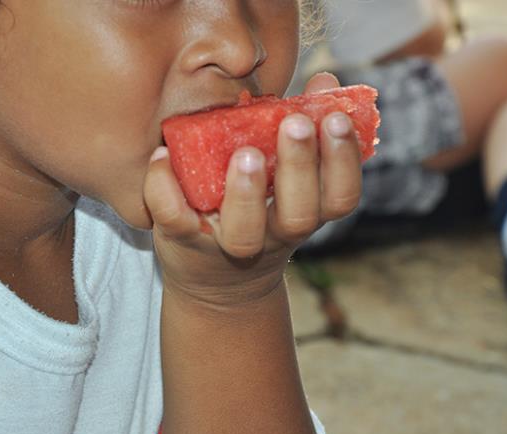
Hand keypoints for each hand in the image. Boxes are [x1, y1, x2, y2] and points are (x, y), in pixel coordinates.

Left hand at [143, 73, 361, 306]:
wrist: (213, 279)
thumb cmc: (254, 212)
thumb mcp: (285, 180)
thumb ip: (303, 132)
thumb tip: (324, 81)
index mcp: (302, 214)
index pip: (339, 197)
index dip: (343, 161)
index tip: (336, 119)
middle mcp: (272, 235)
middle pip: (298, 214)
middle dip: (300, 168)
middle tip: (295, 124)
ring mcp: (226, 242)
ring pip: (244, 231)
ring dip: (247, 192)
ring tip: (245, 152)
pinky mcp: (183, 241)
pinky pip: (174, 218)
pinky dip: (165, 187)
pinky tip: (162, 153)